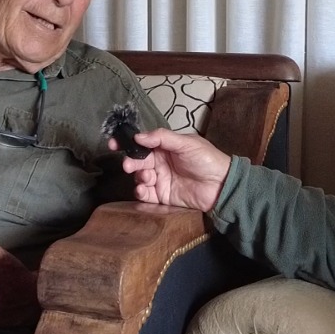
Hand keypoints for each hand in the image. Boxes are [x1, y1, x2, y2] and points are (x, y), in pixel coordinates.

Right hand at [115, 128, 231, 211]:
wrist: (221, 185)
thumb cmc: (206, 159)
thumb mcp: (186, 143)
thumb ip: (162, 138)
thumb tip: (138, 136)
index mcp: (164, 147)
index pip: (142, 143)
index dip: (127, 142)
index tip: (113, 144)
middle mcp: (160, 162)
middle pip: (137, 161)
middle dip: (131, 162)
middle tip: (128, 165)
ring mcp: (160, 180)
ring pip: (139, 178)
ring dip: (138, 177)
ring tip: (147, 177)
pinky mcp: (162, 197)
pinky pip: (146, 195)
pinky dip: (141, 192)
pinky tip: (143, 190)